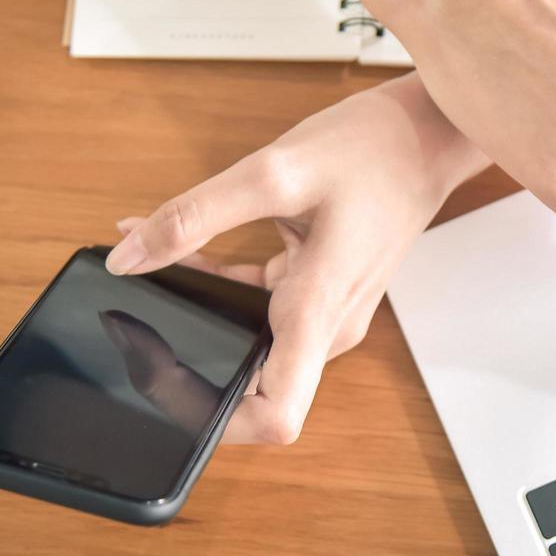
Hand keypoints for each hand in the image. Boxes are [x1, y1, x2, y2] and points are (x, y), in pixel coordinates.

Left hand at [102, 73, 485, 443]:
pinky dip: (218, 284)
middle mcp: (326, 326)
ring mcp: (326, 311)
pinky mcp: (321, 290)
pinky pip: (260, 306)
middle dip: (189, 363)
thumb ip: (195, 217)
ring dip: (199, 316)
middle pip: (252, 386)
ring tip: (148, 271)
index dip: (218, 420)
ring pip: (250, 341)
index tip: (170, 387)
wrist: (426, 135)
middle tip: (136, 324)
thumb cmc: (371, 150)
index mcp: (319, 312)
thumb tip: (128, 258)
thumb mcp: (273, 172)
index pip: (275, 416)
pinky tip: (181, 248)